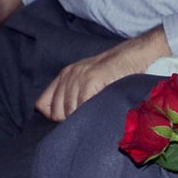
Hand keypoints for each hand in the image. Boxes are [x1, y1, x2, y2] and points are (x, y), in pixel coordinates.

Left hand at [36, 27, 168, 120]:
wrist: (134, 56)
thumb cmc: (114, 74)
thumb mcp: (87, 82)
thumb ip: (72, 96)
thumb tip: (62, 121)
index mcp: (64, 76)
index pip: (43, 105)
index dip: (56, 116)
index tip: (72, 118)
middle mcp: (68, 75)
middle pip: (56, 112)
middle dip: (70, 120)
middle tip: (89, 118)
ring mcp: (79, 76)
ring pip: (70, 111)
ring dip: (83, 118)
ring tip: (97, 114)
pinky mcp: (92, 78)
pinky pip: (83, 105)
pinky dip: (92, 112)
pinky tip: (102, 109)